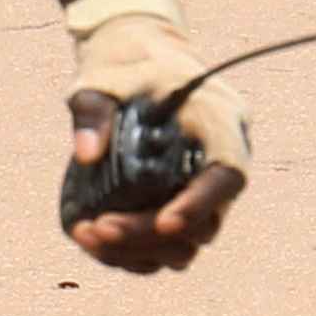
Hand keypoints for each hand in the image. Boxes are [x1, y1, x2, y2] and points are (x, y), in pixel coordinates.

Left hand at [59, 0, 247, 272]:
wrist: (135, 62)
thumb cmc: (122, 67)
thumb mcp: (100, 78)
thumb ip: (93, 110)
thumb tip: (87, 154)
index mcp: (219, 120)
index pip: (227, 174)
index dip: (202, 204)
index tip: (164, 222)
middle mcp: (222, 159)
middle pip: (207, 221)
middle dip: (151, 233)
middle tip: (99, 228)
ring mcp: (204, 186)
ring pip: (189, 243)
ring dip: (141, 250)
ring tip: (89, 236)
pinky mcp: (183, 203)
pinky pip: (171, 245)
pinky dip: (137, 252)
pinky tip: (97, 243)